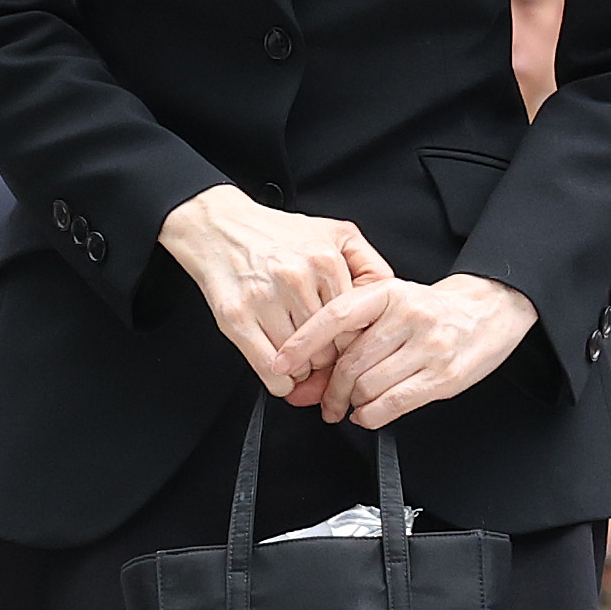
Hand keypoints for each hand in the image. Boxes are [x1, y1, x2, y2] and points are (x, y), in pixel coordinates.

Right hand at [161, 185, 382, 400]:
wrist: (219, 227)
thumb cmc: (277, 235)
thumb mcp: (334, 233)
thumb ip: (369, 263)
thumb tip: (391, 299)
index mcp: (324, 260)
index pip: (354, 325)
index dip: (352, 343)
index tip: (345, 347)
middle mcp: (295, 279)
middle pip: (329, 347)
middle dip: (328, 359)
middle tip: (321, 356)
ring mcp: (264, 299)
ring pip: (300, 363)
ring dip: (303, 370)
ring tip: (299, 358)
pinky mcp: (236, 318)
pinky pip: (269, 369)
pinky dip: (280, 382)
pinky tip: (282, 372)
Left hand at [284, 271, 537, 429]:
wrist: (486, 310)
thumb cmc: (430, 310)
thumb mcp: (391, 301)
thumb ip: (356, 328)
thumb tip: (310, 366)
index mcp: (388, 292)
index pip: (335, 317)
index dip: (303, 343)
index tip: (281, 363)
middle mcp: (408, 315)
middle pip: (350, 362)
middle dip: (330, 390)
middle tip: (324, 402)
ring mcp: (428, 346)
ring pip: (368, 386)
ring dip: (352, 403)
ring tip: (353, 404)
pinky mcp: (443, 376)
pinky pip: (392, 404)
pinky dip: (371, 415)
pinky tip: (367, 413)